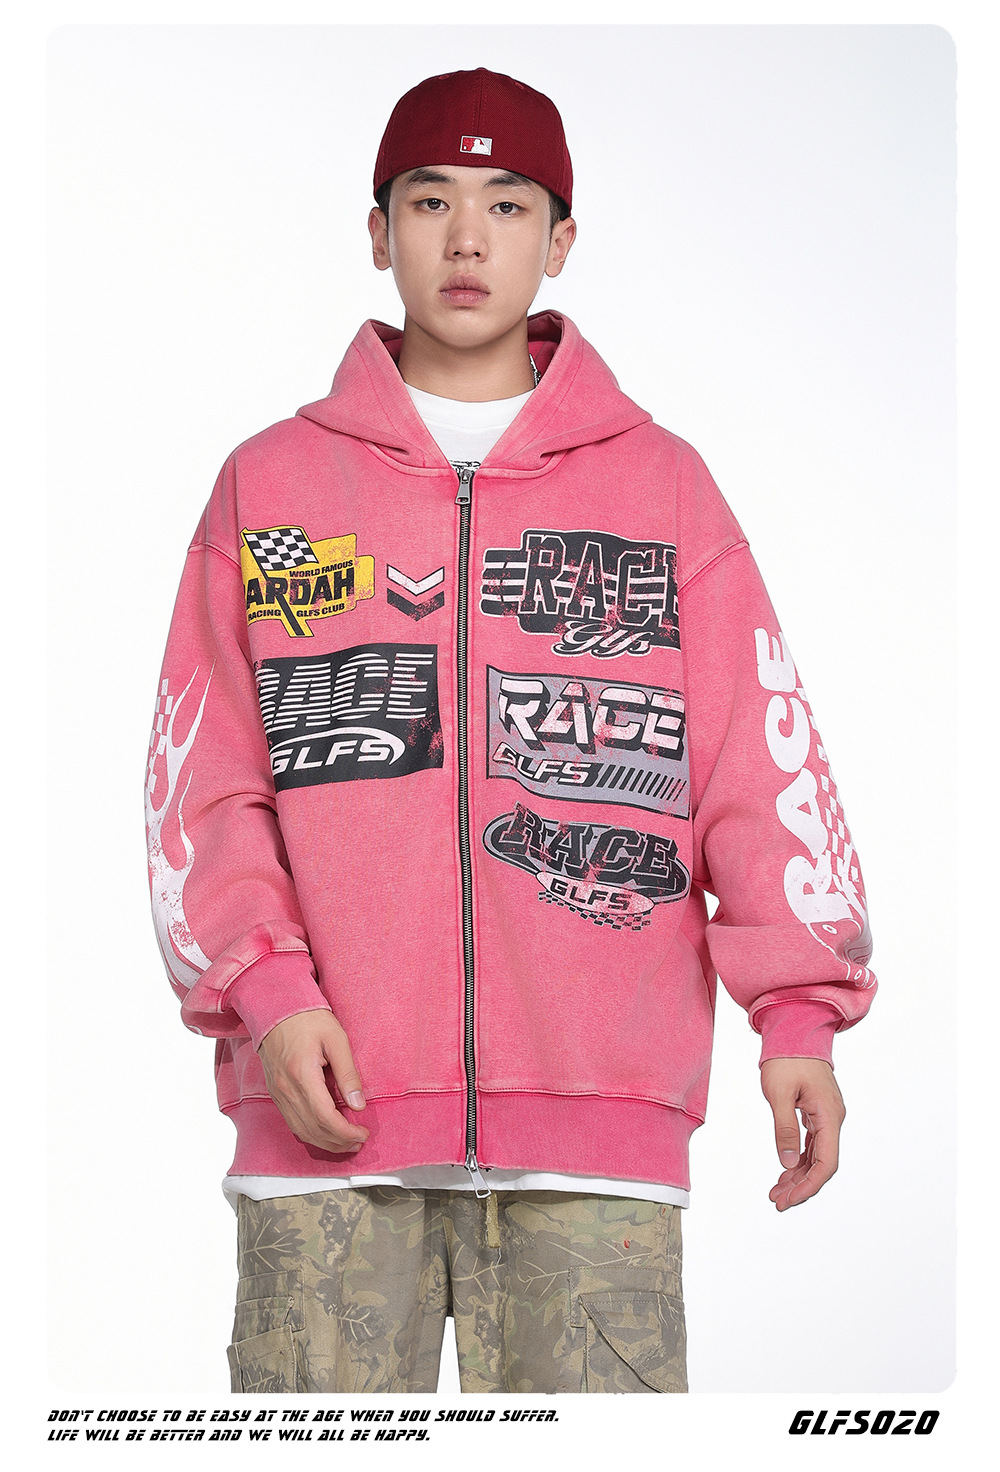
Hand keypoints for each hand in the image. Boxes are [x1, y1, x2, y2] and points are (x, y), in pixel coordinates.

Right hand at [258, 1009, 368, 1154]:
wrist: (275, 1008)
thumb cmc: (308, 1018)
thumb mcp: (336, 1038)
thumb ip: (348, 1073)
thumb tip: (358, 1105)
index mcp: (302, 1074)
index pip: (325, 1117)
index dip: (345, 1132)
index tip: (363, 1133)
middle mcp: (286, 1089)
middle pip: (313, 1129)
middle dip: (338, 1142)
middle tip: (359, 1141)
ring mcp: (278, 1093)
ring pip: (301, 1130)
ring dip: (325, 1142)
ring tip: (346, 1142)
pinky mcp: (275, 1093)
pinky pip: (292, 1123)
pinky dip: (310, 1133)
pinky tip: (325, 1133)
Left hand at [760, 1058, 844, 1211]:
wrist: (794, 1029)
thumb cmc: (785, 1058)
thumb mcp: (778, 1094)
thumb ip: (784, 1128)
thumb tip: (786, 1163)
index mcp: (829, 1115)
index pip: (826, 1163)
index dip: (808, 1186)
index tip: (789, 1200)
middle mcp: (833, 1118)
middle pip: (822, 1164)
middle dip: (801, 1186)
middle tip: (777, 1200)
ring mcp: (826, 1115)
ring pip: (816, 1155)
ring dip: (798, 1174)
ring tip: (776, 1190)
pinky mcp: (818, 1111)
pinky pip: (812, 1143)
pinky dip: (798, 1158)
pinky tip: (785, 1170)